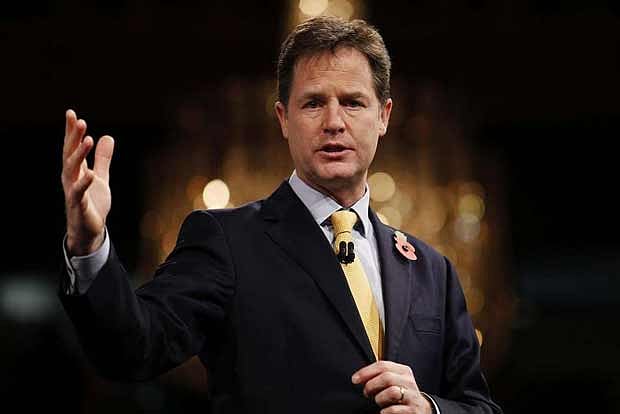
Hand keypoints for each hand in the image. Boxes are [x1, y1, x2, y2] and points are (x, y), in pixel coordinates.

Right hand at [61, 109, 114, 255]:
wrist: (89, 231)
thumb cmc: (92, 203)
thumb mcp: (101, 177)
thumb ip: (103, 159)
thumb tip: (107, 137)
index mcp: (75, 170)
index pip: (71, 147)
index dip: (71, 131)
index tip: (71, 113)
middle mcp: (71, 178)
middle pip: (69, 154)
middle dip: (73, 137)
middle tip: (80, 121)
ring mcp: (73, 191)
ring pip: (72, 170)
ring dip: (79, 154)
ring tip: (88, 139)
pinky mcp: (79, 205)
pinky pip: (79, 193)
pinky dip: (84, 183)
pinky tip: (90, 173)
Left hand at [352, 360, 431, 413]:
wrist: (421, 409)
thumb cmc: (402, 394)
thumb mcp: (394, 381)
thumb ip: (380, 375)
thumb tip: (359, 377)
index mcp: (403, 371)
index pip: (383, 365)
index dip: (366, 372)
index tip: (355, 379)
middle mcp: (409, 382)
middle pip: (386, 377)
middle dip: (371, 385)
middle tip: (366, 393)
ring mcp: (412, 396)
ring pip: (392, 392)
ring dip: (379, 398)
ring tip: (378, 402)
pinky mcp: (413, 411)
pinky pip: (394, 409)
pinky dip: (385, 411)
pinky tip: (383, 411)